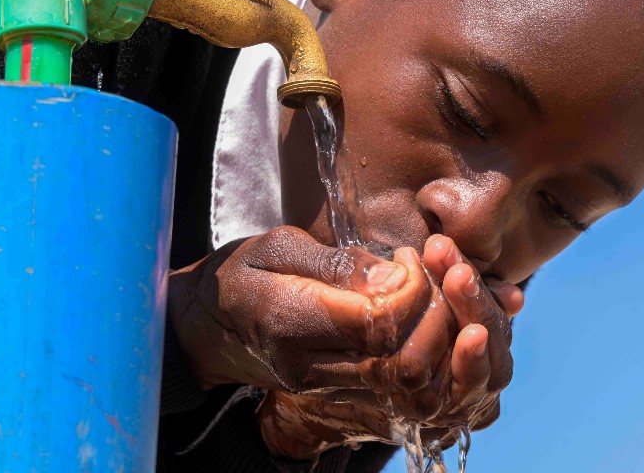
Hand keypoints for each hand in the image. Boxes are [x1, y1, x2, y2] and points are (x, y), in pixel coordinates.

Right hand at [167, 225, 428, 394]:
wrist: (206, 327)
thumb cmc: (242, 274)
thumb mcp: (279, 247)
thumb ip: (338, 263)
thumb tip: (395, 277)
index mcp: (289, 321)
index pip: (379, 324)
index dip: (413, 291)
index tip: (409, 258)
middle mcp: (309, 366)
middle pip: (402, 362)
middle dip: (436, 316)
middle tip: (430, 276)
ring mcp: (324, 388)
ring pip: (408, 384)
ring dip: (437, 341)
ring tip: (429, 297)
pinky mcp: (338, 396)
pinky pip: (399, 391)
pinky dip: (425, 357)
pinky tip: (420, 321)